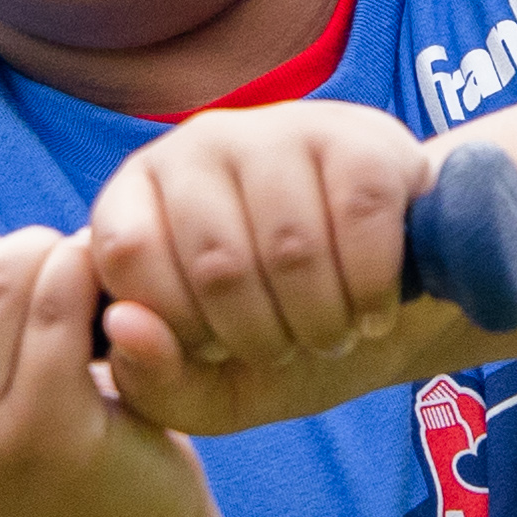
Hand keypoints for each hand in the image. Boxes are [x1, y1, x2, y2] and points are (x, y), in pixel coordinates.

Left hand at [88, 101, 451, 437]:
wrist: (393, 300)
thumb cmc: (278, 335)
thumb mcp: (206, 386)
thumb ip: (148, 377)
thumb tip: (123, 326)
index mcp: (139, 193)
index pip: (128, 251)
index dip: (178, 324)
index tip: (215, 348)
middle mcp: (200, 145)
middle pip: (217, 263)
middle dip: (261, 340)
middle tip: (286, 350)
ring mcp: (279, 129)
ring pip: (292, 247)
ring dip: (321, 323)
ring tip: (330, 334)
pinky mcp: (360, 137)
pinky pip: (361, 218)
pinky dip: (373, 289)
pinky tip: (372, 309)